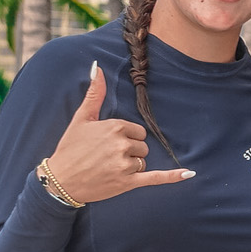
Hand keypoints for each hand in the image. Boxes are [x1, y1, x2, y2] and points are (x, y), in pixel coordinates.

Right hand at [39, 62, 190, 205]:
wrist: (61, 180)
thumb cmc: (70, 148)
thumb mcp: (82, 118)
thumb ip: (95, 93)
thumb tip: (98, 68)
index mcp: (114, 127)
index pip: (137, 131)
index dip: (126, 137)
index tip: (108, 143)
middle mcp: (121, 144)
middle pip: (142, 146)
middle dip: (129, 152)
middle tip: (107, 157)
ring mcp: (125, 165)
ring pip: (143, 162)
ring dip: (131, 166)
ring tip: (109, 169)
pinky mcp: (128, 183)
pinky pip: (155, 178)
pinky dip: (172, 177)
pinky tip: (189, 173)